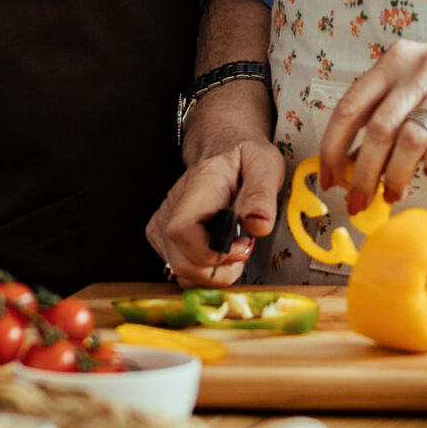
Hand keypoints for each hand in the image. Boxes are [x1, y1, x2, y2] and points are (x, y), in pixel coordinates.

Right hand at [147, 135, 284, 286]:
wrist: (224, 154)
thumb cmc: (244, 160)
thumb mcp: (263, 165)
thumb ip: (261, 195)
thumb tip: (259, 225)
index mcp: (194, 191)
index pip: (183, 232)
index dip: (214, 251)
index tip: (243, 242)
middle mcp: (170, 211)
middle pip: (183, 264)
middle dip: (221, 269)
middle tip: (244, 246)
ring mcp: (162, 228)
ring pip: (183, 273)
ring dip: (215, 273)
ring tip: (234, 247)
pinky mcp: (163, 241)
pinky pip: (183, 272)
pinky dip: (206, 273)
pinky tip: (222, 253)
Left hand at [320, 28, 426, 213]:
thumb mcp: (415, 79)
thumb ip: (385, 111)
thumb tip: (351, 161)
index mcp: (393, 62)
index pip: (350, 108)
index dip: (333, 147)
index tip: (329, 177)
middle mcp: (416, 72)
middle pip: (377, 131)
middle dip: (362, 174)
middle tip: (358, 200)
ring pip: (408, 142)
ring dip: (396, 176)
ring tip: (394, 193)